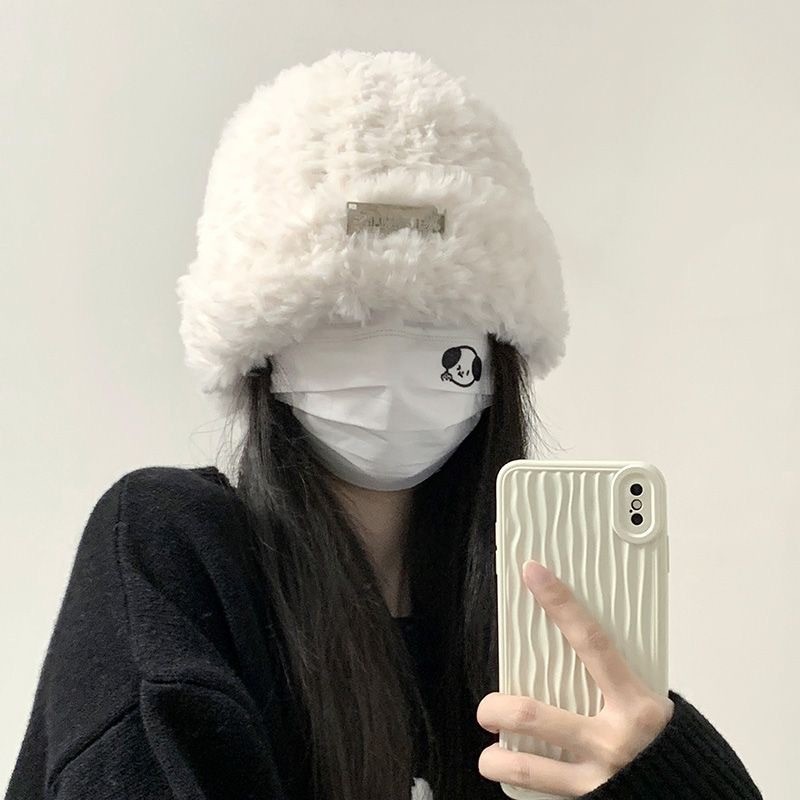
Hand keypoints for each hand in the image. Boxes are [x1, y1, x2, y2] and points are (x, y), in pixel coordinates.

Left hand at [476, 559, 673, 796]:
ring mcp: (601, 778)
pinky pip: (546, 793)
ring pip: (530, 767)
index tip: (533, 574)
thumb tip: (580, 650)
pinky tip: (516, 779)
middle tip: (487, 709)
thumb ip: (619, 686)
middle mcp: (614, 740)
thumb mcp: (656, 709)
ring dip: (498, 761)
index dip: (560, 603)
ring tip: (489, 756)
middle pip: (535, 716)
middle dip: (499, 709)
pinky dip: (525, 786)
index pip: (591, 641)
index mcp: (636, 705)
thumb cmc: (679, 752)